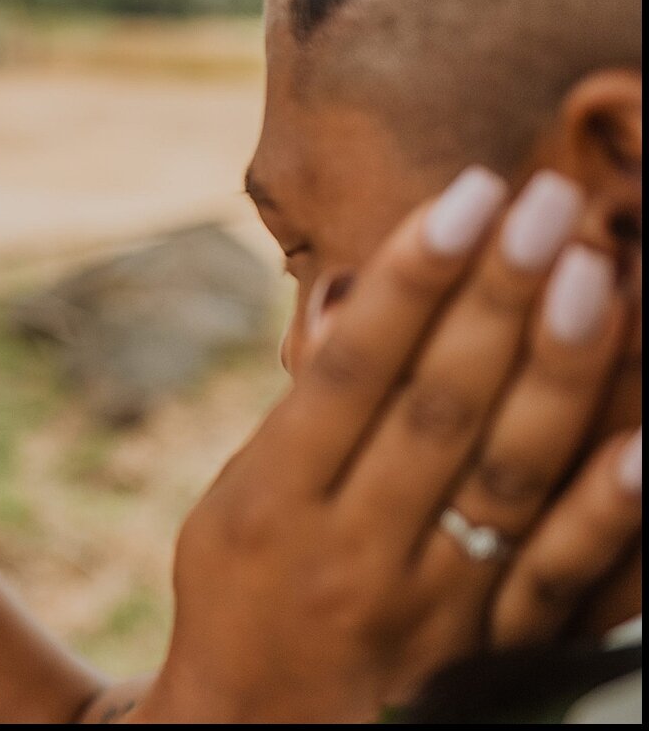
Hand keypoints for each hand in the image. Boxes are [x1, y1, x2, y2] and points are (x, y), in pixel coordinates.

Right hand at [144, 167, 639, 720]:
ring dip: (555, 371)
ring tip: (594, 273)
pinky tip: (645, 444)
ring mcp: (423, 601)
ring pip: (501, 475)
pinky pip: (554, 577)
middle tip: (549, 201)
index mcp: (270, 500)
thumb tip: (364, 293)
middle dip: (495, 297)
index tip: (466, 195)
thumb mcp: (237, 498)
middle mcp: (346, 547)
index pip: (351, 372)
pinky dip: (602, 511)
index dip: (411, 281)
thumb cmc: (245, 594)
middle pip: (435, 408)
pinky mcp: (486, 649)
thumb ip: (305, 408)